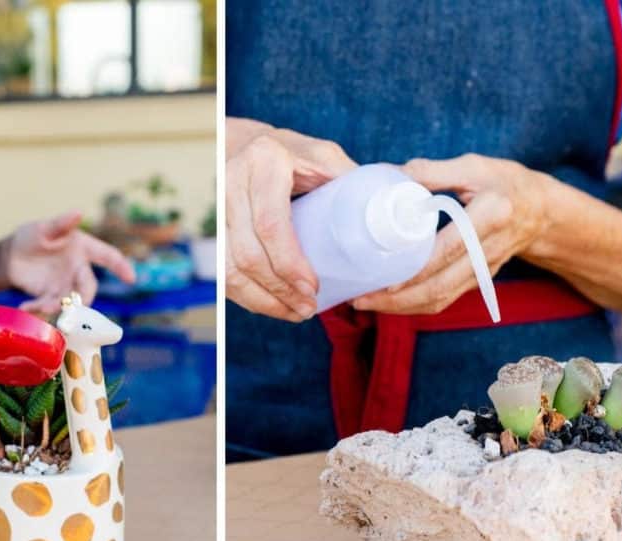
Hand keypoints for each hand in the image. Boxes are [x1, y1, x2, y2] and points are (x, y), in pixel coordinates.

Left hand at [6, 211, 135, 315]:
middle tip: (73, 306)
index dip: (121, 267)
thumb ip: (61, 223)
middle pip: (88, 287)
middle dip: (83, 298)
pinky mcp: (50, 297)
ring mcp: (65, 285)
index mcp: (83, 249)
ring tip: (39, 307)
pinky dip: (38, 309)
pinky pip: (49, 306)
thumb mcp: (43, 228)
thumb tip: (78, 212)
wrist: (12, 256)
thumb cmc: (31, 237)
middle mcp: (78, 269)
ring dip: (57, 307)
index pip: (108, 257)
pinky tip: (25, 307)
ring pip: (69, 301)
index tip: (131, 279)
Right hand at [226, 118, 356, 321]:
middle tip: (308, 309)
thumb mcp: (324, 156)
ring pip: (228, 269)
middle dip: (278, 292)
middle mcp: (231, 183)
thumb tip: (412, 193)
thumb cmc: (294, 155)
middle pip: (247, 254)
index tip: (313, 289)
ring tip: (293, 313)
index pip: (271, 225)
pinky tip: (270, 305)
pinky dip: (246, 296)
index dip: (289, 264)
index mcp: (265, 162)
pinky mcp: (209, 228)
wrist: (245, 145)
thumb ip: (359, 176)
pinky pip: (222, 272)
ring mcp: (214, 207)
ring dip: (261, 300)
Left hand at [353, 154, 548, 313]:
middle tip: (360, 299)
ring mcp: (484, 270)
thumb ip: (434, 171)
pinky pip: (446, 299)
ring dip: (403, 307)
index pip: (448, 249)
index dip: (415, 269)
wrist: (542, 210)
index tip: (384, 278)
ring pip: (441, 298)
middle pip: (441, 285)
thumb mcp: (474, 167)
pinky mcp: (479, 280)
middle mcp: (489, 248)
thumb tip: (393, 175)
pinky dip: (416, 305)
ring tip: (367, 302)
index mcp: (491, 215)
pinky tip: (390, 301)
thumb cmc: (505, 182)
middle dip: (398, 299)